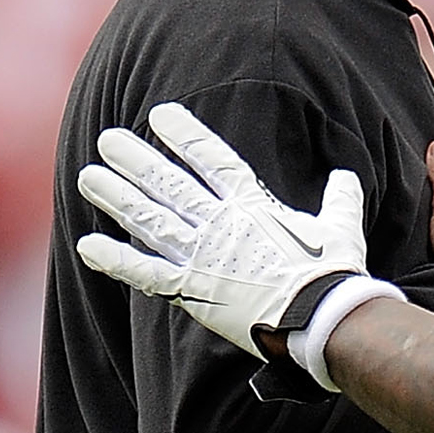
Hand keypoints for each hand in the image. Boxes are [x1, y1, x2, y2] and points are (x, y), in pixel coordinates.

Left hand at [74, 103, 370, 359]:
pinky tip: (86, 246)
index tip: (159, 114)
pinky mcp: (194, 292)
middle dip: (136, 159)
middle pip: (170, 184)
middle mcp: (221, 225)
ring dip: (117, 197)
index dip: (185, 135)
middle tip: (107, 139)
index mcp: (254, 205)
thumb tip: (347, 176)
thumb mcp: (341, 227)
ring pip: (151, 219)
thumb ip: (340, 198)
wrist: (321, 319)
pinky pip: (146, 273)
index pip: (214, 159)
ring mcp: (203, 257)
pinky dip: (116, 260)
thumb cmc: (333, 273)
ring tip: (87, 176)